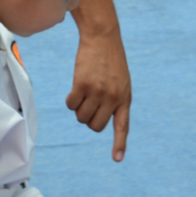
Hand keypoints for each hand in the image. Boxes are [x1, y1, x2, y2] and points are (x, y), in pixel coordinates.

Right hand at [66, 26, 130, 161]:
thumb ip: (115, 100)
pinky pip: (71, 105)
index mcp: (125, 98)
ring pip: (81, 117)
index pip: (122, 126)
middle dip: (88, 119)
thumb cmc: (110, 60)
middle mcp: (113, 98)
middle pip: (95, 126)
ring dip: (78, 109)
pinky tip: (76, 87)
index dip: (119, 144)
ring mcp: (98, 91)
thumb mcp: (121, 81)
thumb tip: (98, 121)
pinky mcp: (82, 84)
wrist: (103, 37)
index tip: (117, 159)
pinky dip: (70, 100)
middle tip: (89, 104)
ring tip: (84, 92)